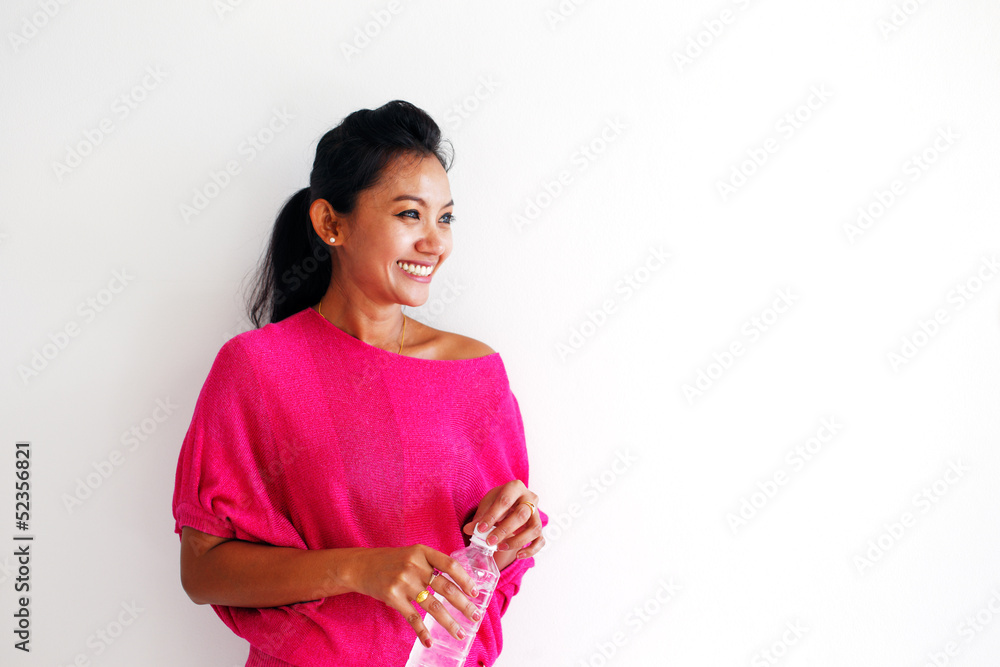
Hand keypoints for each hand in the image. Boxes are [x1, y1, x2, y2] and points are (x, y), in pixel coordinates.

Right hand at [348, 545, 481, 648]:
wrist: (361, 566)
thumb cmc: (392, 561)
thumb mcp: (413, 554)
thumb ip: (432, 564)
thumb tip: (459, 583)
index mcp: (422, 552)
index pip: (450, 565)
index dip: (465, 580)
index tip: (475, 593)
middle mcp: (414, 566)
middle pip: (446, 588)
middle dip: (464, 605)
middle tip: (476, 617)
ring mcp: (403, 582)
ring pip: (433, 606)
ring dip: (449, 623)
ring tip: (460, 633)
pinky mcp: (393, 597)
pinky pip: (413, 617)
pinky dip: (422, 632)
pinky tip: (430, 642)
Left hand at [462, 480, 544, 567]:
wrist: (511, 504)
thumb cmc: (499, 503)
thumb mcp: (487, 504)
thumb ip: (480, 517)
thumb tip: (469, 529)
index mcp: (516, 487)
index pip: (505, 501)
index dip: (492, 516)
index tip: (480, 529)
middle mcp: (530, 498)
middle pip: (522, 514)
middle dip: (504, 530)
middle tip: (489, 541)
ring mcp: (537, 514)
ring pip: (534, 528)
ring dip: (517, 541)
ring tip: (500, 547)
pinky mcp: (539, 528)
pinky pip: (540, 540)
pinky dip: (531, 550)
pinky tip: (519, 555)